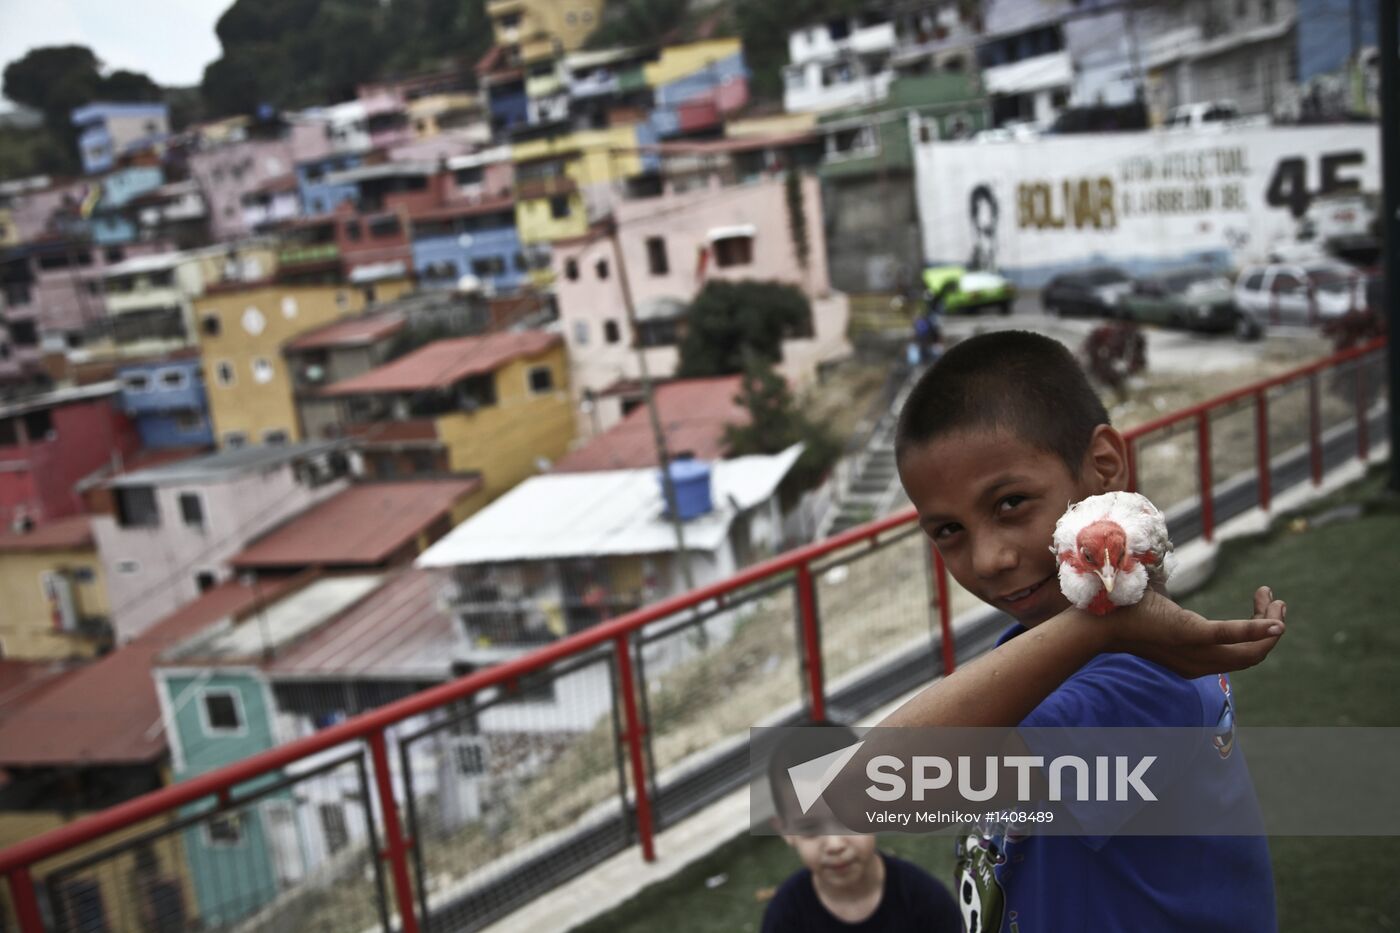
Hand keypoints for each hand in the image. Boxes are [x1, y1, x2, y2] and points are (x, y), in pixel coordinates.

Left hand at [1104, 586, 1285, 678]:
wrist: (1098, 617)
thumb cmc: (1127, 611)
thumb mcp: (1163, 615)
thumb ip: (1178, 613)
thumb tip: (1176, 591)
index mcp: (1194, 661)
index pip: (1239, 656)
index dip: (1258, 634)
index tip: (1264, 606)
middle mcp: (1198, 664)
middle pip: (1251, 656)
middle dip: (1270, 629)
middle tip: (1277, 602)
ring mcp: (1194, 651)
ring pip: (1249, 651)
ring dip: (1268, 626)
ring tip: (1275, 601)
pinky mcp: (1189, 634)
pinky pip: (1230, 636)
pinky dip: (1255, 630)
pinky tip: (1275, 622)